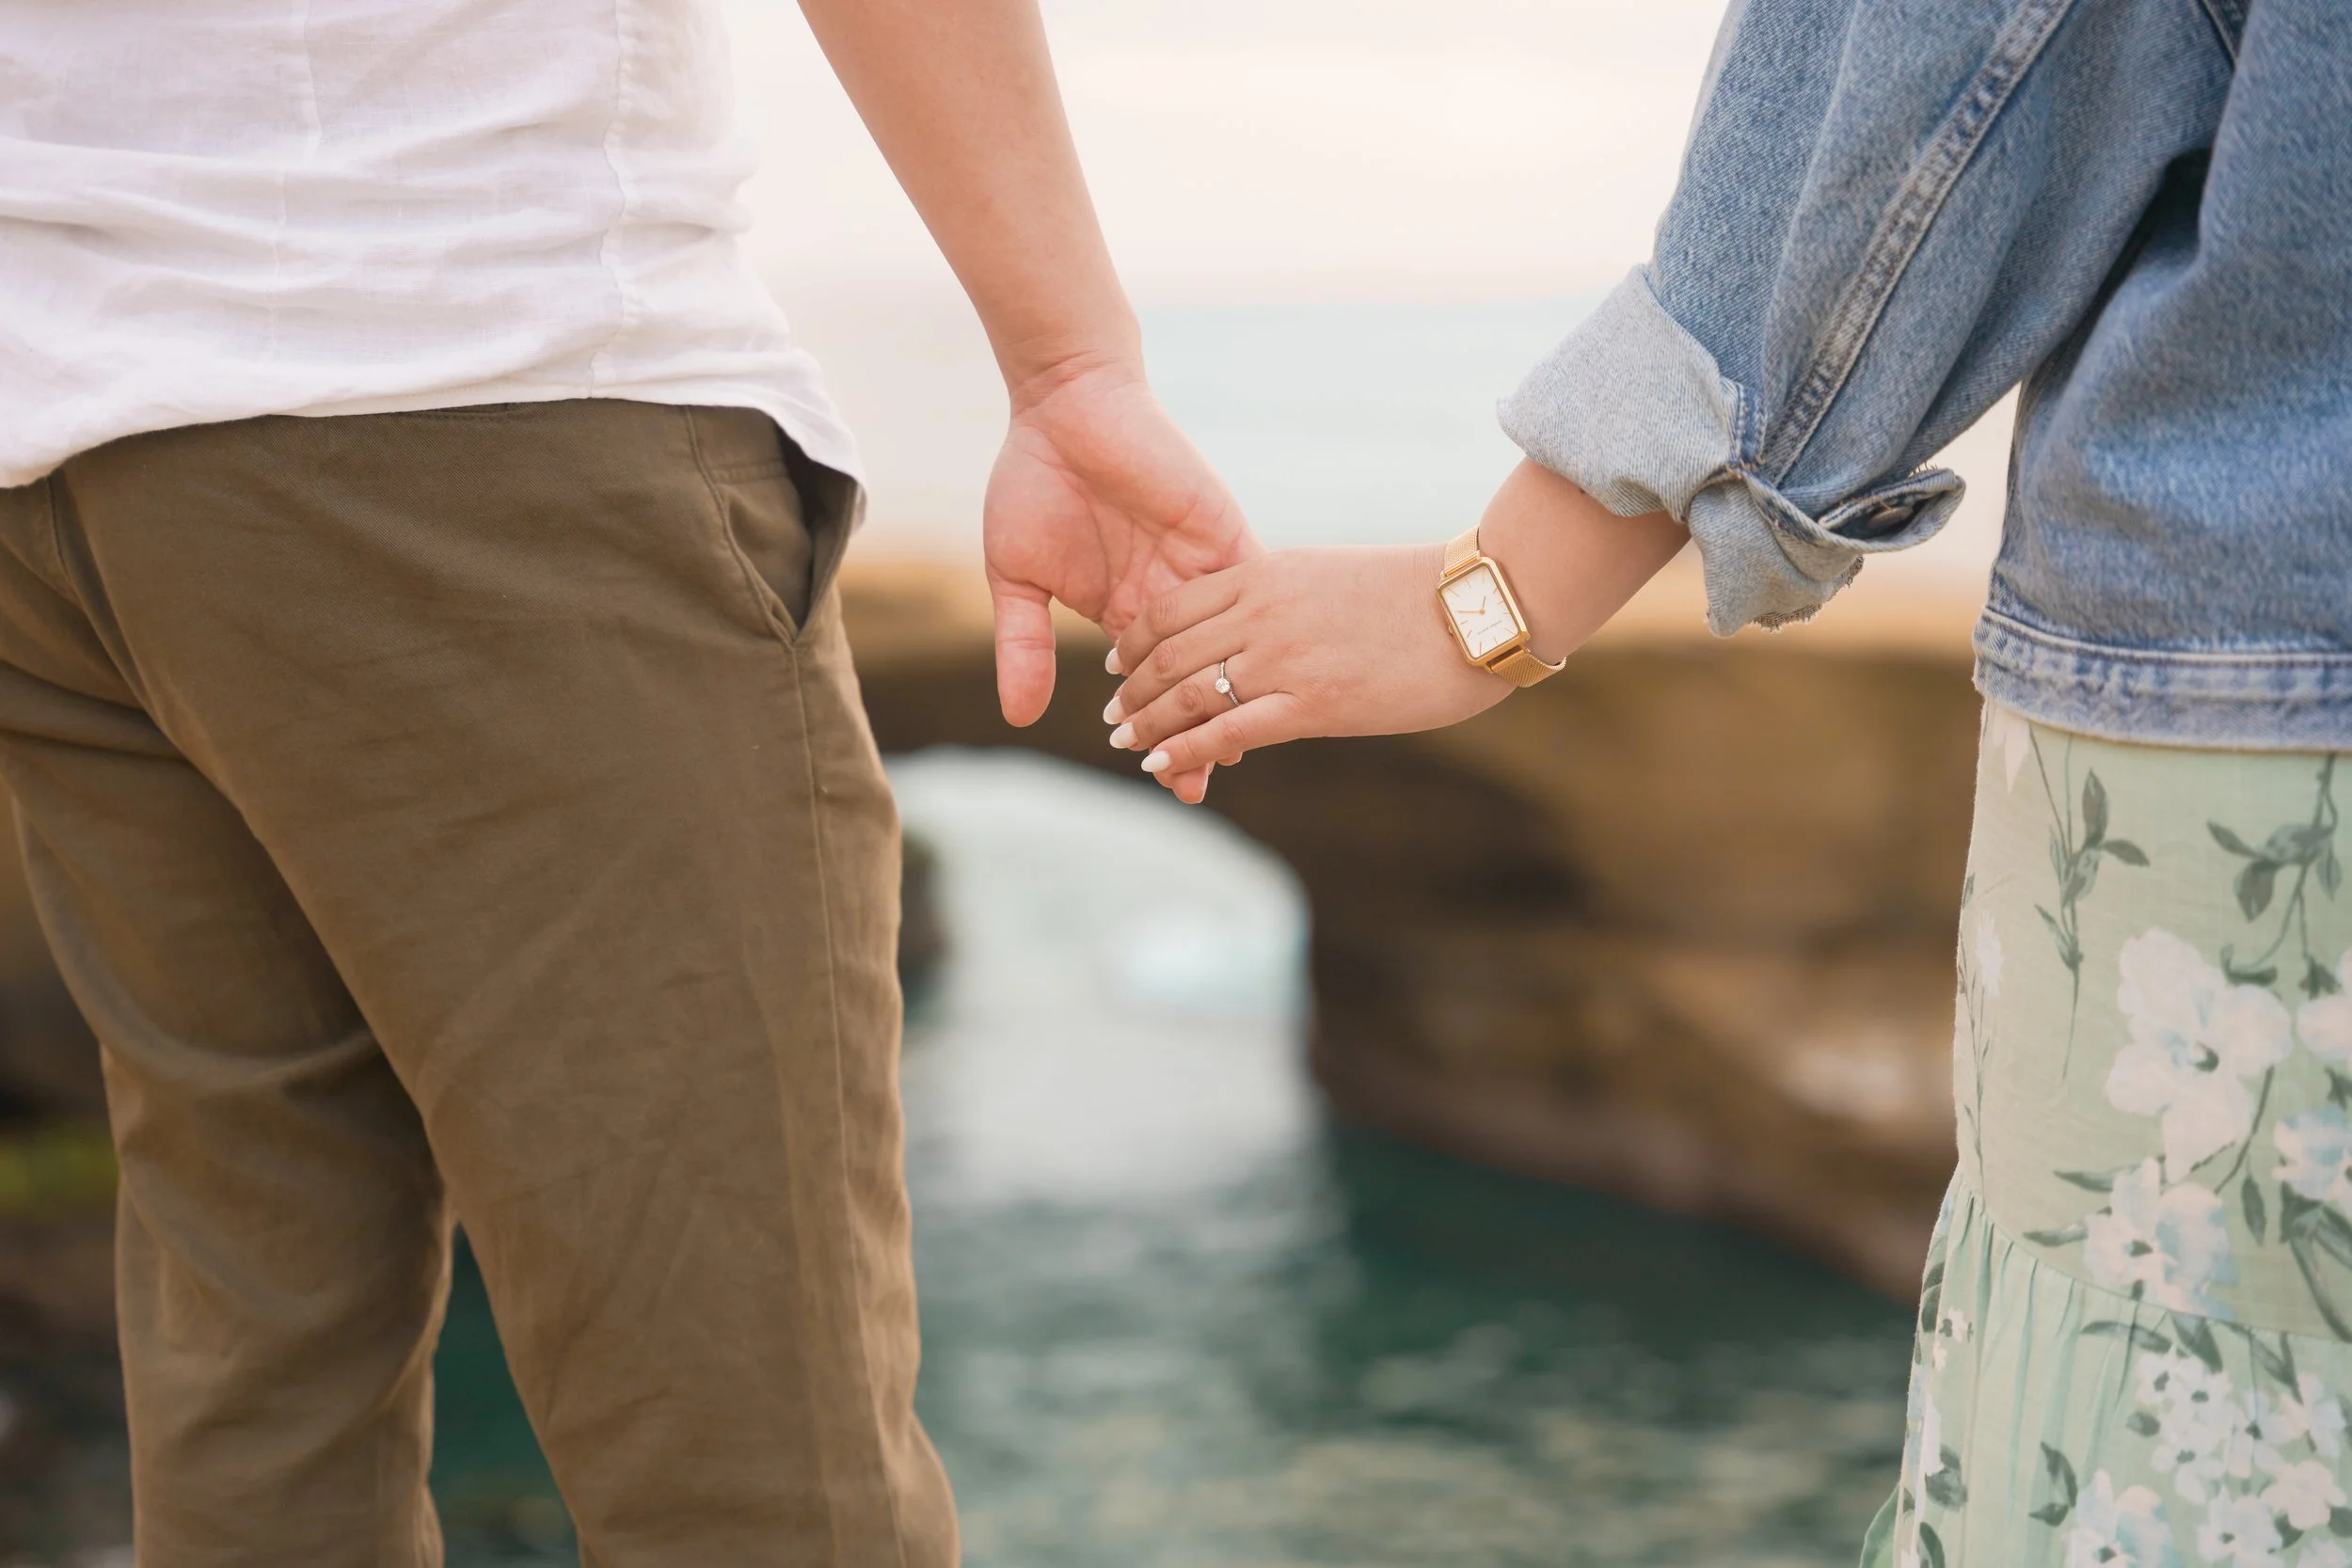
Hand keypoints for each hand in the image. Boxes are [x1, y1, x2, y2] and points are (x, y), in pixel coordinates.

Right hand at [984, 356, 1261, 767]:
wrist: (1065, 405)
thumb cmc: (1033, 480)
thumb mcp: (1016, 577)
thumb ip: (1023, 646)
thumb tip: (1021, 718)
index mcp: (1128, 613)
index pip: (1159, 690)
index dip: (1169, 735)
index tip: (1176, 785)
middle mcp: (1173, 599)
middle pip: (1202, 680)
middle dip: (1203, 732)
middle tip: (1202, 782)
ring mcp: (1201, 570)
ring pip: (1232, 648)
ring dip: (1234, 694)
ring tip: (1233, 747)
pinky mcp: (1222, 536)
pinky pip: (1250, 592)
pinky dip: (1257, 634)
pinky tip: (1264, 675)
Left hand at [1100, 544, 1511, 803]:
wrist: (1475, 607)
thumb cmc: (1418, 596)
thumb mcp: (1329, 577)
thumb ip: (1281, 597)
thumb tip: (1253, 626)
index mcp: (1265, 574)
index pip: (1171, 608)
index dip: (1133, 639)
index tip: (1114, 661)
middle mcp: (1262, 613)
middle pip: (1167, 653)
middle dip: (1130, 688)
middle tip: (1112, 713)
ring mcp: (1282, 659)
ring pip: (1186, 694)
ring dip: (1147, 723)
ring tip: (1125, 742)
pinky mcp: (1311, 704)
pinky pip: (1226, 731)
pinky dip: (1184, 750)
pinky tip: (1162, 765)